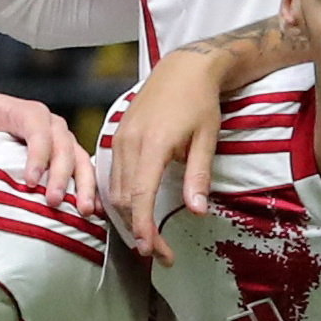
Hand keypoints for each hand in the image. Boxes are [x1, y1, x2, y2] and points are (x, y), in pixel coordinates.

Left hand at [0, 90, 90, 206]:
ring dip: (84, 185)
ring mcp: (59, 143)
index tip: (30, 181)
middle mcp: (49, 125)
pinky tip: (93, 211)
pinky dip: (89, 189)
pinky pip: (81, 172)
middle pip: (64, 146)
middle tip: (53, 202)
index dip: (39, 153)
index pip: (39, 129)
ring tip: (84, 211)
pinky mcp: (62, 160)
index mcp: (25, 111)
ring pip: (79, 160)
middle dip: (61, 175)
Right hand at [105, 46, 246, 261]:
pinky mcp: (117, 135)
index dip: (143, 227)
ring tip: (150, 236)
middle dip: (139, 229)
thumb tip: (197, 213)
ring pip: (114, 189)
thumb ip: (199, 175)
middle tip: (160, 253)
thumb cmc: (200, 101)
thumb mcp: (207, 138)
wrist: (183, 67)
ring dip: (129, 216)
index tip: (151, 250)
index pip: (140, 195)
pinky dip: (122, 197)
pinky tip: (137, 209)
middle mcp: (129, 142)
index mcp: (152, 144)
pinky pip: (112, 174)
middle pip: (123, 198)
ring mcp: (119, 138)